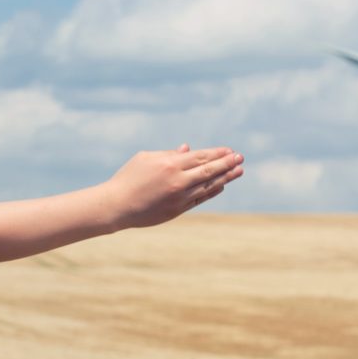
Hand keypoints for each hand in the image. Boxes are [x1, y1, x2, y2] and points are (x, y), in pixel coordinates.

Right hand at [101, 144, 243, 228]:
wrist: (117, 206)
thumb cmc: (128, 178)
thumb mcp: (145, 159)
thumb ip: (169, 154)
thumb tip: (188, 149)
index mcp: (169, 163)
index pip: (200, 156)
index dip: (217, 153)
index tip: (230, 150)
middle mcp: (178, 180)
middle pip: (209, 169)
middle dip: (227, 163)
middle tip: (241, 158)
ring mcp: (179, 196)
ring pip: (209, 185)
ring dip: (226, 177)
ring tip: (239, 171)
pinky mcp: (178, 209)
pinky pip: (201, 198)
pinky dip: (213, 191)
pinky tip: (222, 185)